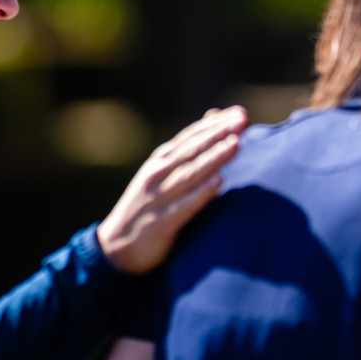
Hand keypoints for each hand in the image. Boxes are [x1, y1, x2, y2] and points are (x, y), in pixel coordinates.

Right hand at [97, 106, 248, 274]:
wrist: (117, 247)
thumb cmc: (150, 204)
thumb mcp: (165, 171)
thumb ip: (190, 146)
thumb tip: (215, 116)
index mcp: (161, 160)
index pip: (191, 136)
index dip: (216, 124)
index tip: (240, 113)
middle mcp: (158, 174)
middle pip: (192, 150)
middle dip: (218, 133)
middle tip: (243, 120)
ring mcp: (158, 198)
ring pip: (189, 174)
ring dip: (213, 158)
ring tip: (235, 144)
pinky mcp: (160, 223)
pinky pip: (183, 206)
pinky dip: (200, 193)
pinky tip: (218, 183)